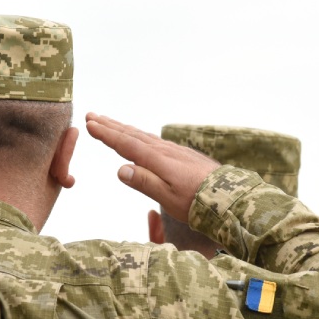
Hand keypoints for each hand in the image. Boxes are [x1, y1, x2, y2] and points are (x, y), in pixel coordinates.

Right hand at [85, 112, 219, 222]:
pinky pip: (156, 141)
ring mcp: (175, 151)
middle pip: (133, 135)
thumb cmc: (197, 202)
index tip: (90, 125)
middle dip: (112, 126)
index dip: (107, 134)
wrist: (229, 197)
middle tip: (93, 116)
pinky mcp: (184, 156)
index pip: (126, 144)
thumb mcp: (167, 197)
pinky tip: (141, 138)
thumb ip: (144, 182)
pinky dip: (142, 136)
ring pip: (144, 136)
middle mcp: (165, 151)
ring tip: (110, 123)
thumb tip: (120, 169)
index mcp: (157, 160)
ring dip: (125, 129)